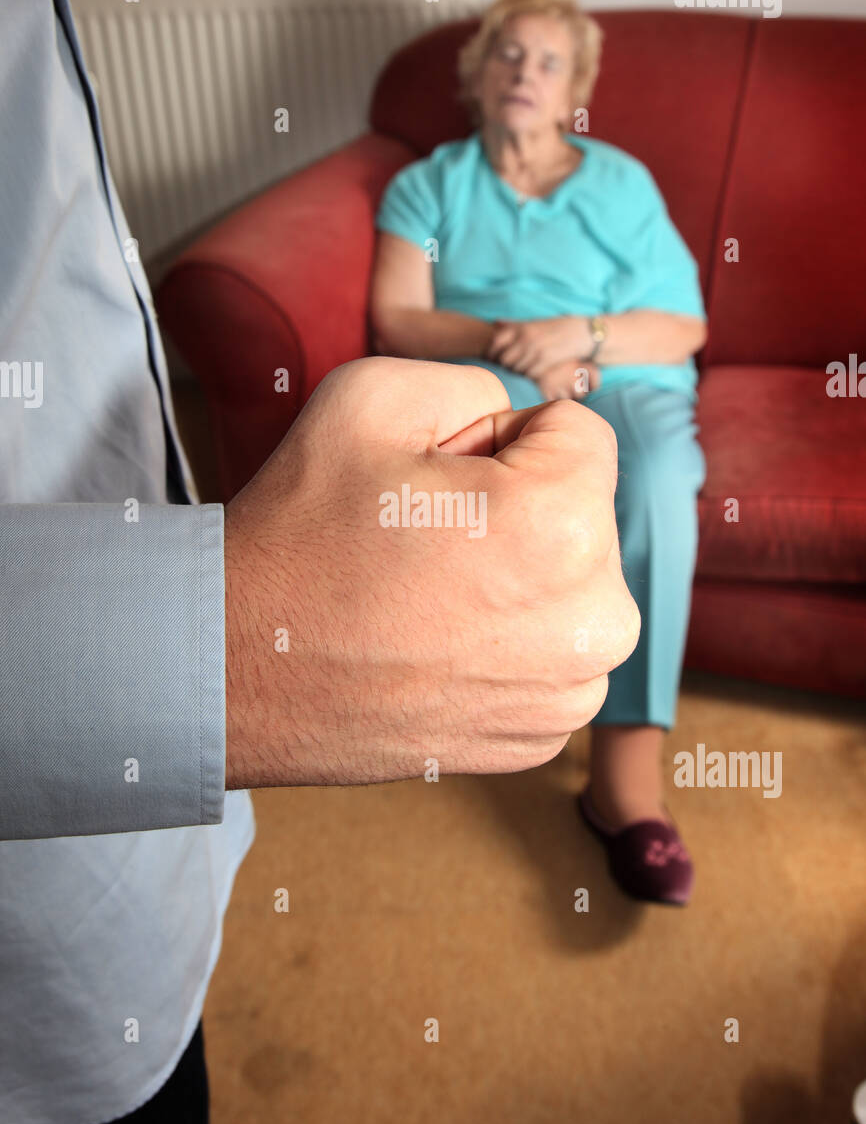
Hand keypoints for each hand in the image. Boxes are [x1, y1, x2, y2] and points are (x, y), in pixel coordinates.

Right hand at [224, 357, 638, 787]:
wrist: (237, 667)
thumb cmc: (301, 533)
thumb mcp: (374, 396)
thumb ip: (482, 384)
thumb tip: (527, 430)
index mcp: (564, 524)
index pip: (580, 436)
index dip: (502, 440)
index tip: (437, 481)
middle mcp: (596, 619)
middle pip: (584, 514)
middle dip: (519, 509)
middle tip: (423, 540)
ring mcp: (572, 692)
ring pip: (574, 587)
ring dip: (520, 579)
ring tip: (427, 594)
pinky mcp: (544, 738)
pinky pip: (552, 654)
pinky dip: (507, 643)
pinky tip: (434, 647)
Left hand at [487, 316, 588, 375]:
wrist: (585, 333)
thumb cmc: (559, 328)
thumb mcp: (536, 323)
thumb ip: (515, 324)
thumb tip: (495, 322)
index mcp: (523, 327)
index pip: (496, 341)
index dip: (492, 353)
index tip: (493, 360)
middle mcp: (527, 337)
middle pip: (504, 359)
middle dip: (504, 367)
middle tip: (508, 371)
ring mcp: (536, 349)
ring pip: (516, 369)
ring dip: (517, 375)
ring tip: (521, 375)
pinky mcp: (547, 360)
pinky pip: (529, 375)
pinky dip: (529, 378)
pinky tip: (533, 378)